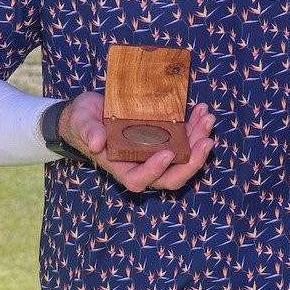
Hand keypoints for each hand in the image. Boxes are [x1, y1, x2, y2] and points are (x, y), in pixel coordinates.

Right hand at [58, 93, 216, 192]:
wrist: (89, 111)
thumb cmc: (82, 122)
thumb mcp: (81, 123)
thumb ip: (88, 132)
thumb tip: (96, 143)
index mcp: (121, 167)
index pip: (141, 179)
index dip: (155, 171)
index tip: (167, 153)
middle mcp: (142, 164)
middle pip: (172, 176)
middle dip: (192, 162)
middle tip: (206, 141)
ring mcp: (155, 151)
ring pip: (184, 157)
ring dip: (199, 139)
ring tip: (208, 118)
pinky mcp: (163, 137)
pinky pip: (184, 138)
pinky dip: (195, 126)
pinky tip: (200, 110)